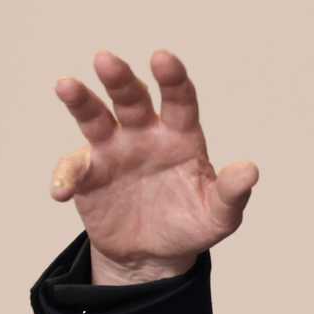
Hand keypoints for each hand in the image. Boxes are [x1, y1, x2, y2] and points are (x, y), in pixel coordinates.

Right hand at [51, 50, 257, 283]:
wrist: (156, 254)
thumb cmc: (192, 224)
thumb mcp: (220, 215)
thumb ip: (232, 192)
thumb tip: (250, 170)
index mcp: (181, 136)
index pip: (180, 101)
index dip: (172, 80)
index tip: (164, 60)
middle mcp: (145, 135)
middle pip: (131, 98)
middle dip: (120, 79)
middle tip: (106, 60)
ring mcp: (114, 151)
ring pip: (95, 118)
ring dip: (81, 102)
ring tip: (67, 86)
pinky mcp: (89, 175)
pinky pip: (73, 169)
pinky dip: (66, 176)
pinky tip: (63, 191)